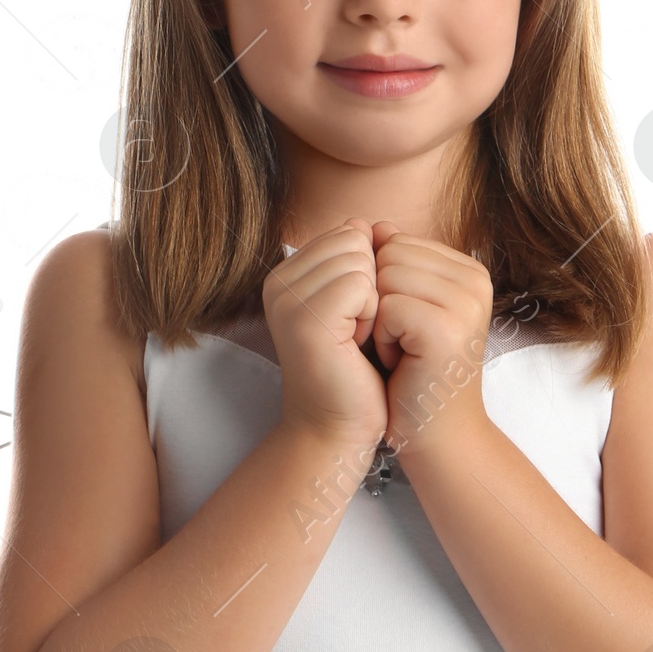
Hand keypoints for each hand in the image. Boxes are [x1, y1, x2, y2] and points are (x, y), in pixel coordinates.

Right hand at [263, 219, 387, 454]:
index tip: (354, 318)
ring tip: (354, 338)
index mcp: (288, 274)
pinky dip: (372, 315)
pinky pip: (362, 284)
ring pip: (360, 259)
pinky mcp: (305, 318)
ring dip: (373, 301)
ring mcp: (287, 298)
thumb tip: (374, 223)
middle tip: (355, 330)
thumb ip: (361, 262)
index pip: (349, 232)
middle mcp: (278, 282)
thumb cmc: (356, 371)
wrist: (340, 428)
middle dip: (372, 284)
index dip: (368, 274)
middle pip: (354, 239)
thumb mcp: (359, 306)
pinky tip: (354, 344)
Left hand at [367, 222, 493, 458]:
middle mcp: (476, 280)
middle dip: (379, 300)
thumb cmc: (414, 373)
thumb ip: (396, 264)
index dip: (384, 286)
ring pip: (384, 278)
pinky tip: (403, 362)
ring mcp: (465, 303)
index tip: (405, 324)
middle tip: (404, 341)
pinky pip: (386, 307)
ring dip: (379, 320)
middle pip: (388, 255)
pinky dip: (383, 339)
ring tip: (404, 351)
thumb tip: (373, 225)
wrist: (436, 434)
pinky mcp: (447, 328)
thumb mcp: (406, 308)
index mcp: (468, 269)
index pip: (397, 241)